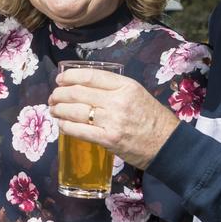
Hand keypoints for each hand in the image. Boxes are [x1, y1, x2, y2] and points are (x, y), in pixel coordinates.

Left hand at [48, 69, 178, 168]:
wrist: (167, 145)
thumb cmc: (151, 118)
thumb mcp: (137, 93)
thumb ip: (114, 87)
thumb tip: (84, 84)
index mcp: (125, 86)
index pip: (90, 76)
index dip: (69, 76)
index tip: (60, 80)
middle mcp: (117, 101)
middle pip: (77, 93)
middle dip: (59, 94)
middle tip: (53, 97)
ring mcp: (112, 121)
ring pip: (74, 111)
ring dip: (58, 110)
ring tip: (54, 109)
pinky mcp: (108, 139)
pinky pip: (79, 130)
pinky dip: (66, 126)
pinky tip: (61, 124)